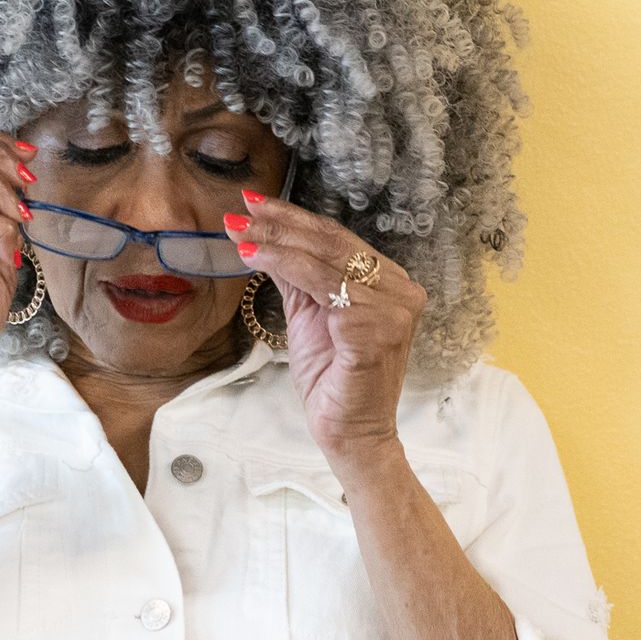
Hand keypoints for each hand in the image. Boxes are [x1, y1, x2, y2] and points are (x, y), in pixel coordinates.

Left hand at [225, 191, 424, 458]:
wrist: (350, 435)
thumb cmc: (334, 380)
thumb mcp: (311, 316)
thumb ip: (297, 276)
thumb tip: (264, 237)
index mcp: (392, 284)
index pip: (338, 239)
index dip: (295, 218)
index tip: (254, 205)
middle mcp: (401, 291)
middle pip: (332, 242)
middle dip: (280, 223)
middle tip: (241, 211)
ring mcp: (393, 309)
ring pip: (323, 258)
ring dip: (274, 242)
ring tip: (239, 233)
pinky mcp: (375, 328)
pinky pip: (320, 284)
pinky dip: (282, 265)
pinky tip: (252, 258)